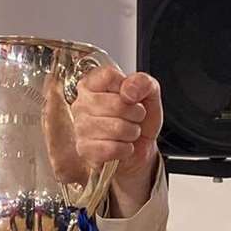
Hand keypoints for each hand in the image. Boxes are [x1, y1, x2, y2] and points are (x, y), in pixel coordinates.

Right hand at [70, 66, 162, 217]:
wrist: (140, 154)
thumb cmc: (141, 123)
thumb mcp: (150, 98)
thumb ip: (144, 83)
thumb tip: (129, 87)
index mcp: (94, 85)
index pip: (103, 76)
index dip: (124, 87)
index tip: (133, 96)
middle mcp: (81, 104)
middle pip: (109, 102)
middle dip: (132, 113)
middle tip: (136, 120)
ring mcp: (79, 129)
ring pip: (107, 126)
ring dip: (128, 133)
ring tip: (130, 135)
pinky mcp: (82, 152)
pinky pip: (104, 148)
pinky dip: (121, 149)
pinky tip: (123, 149)